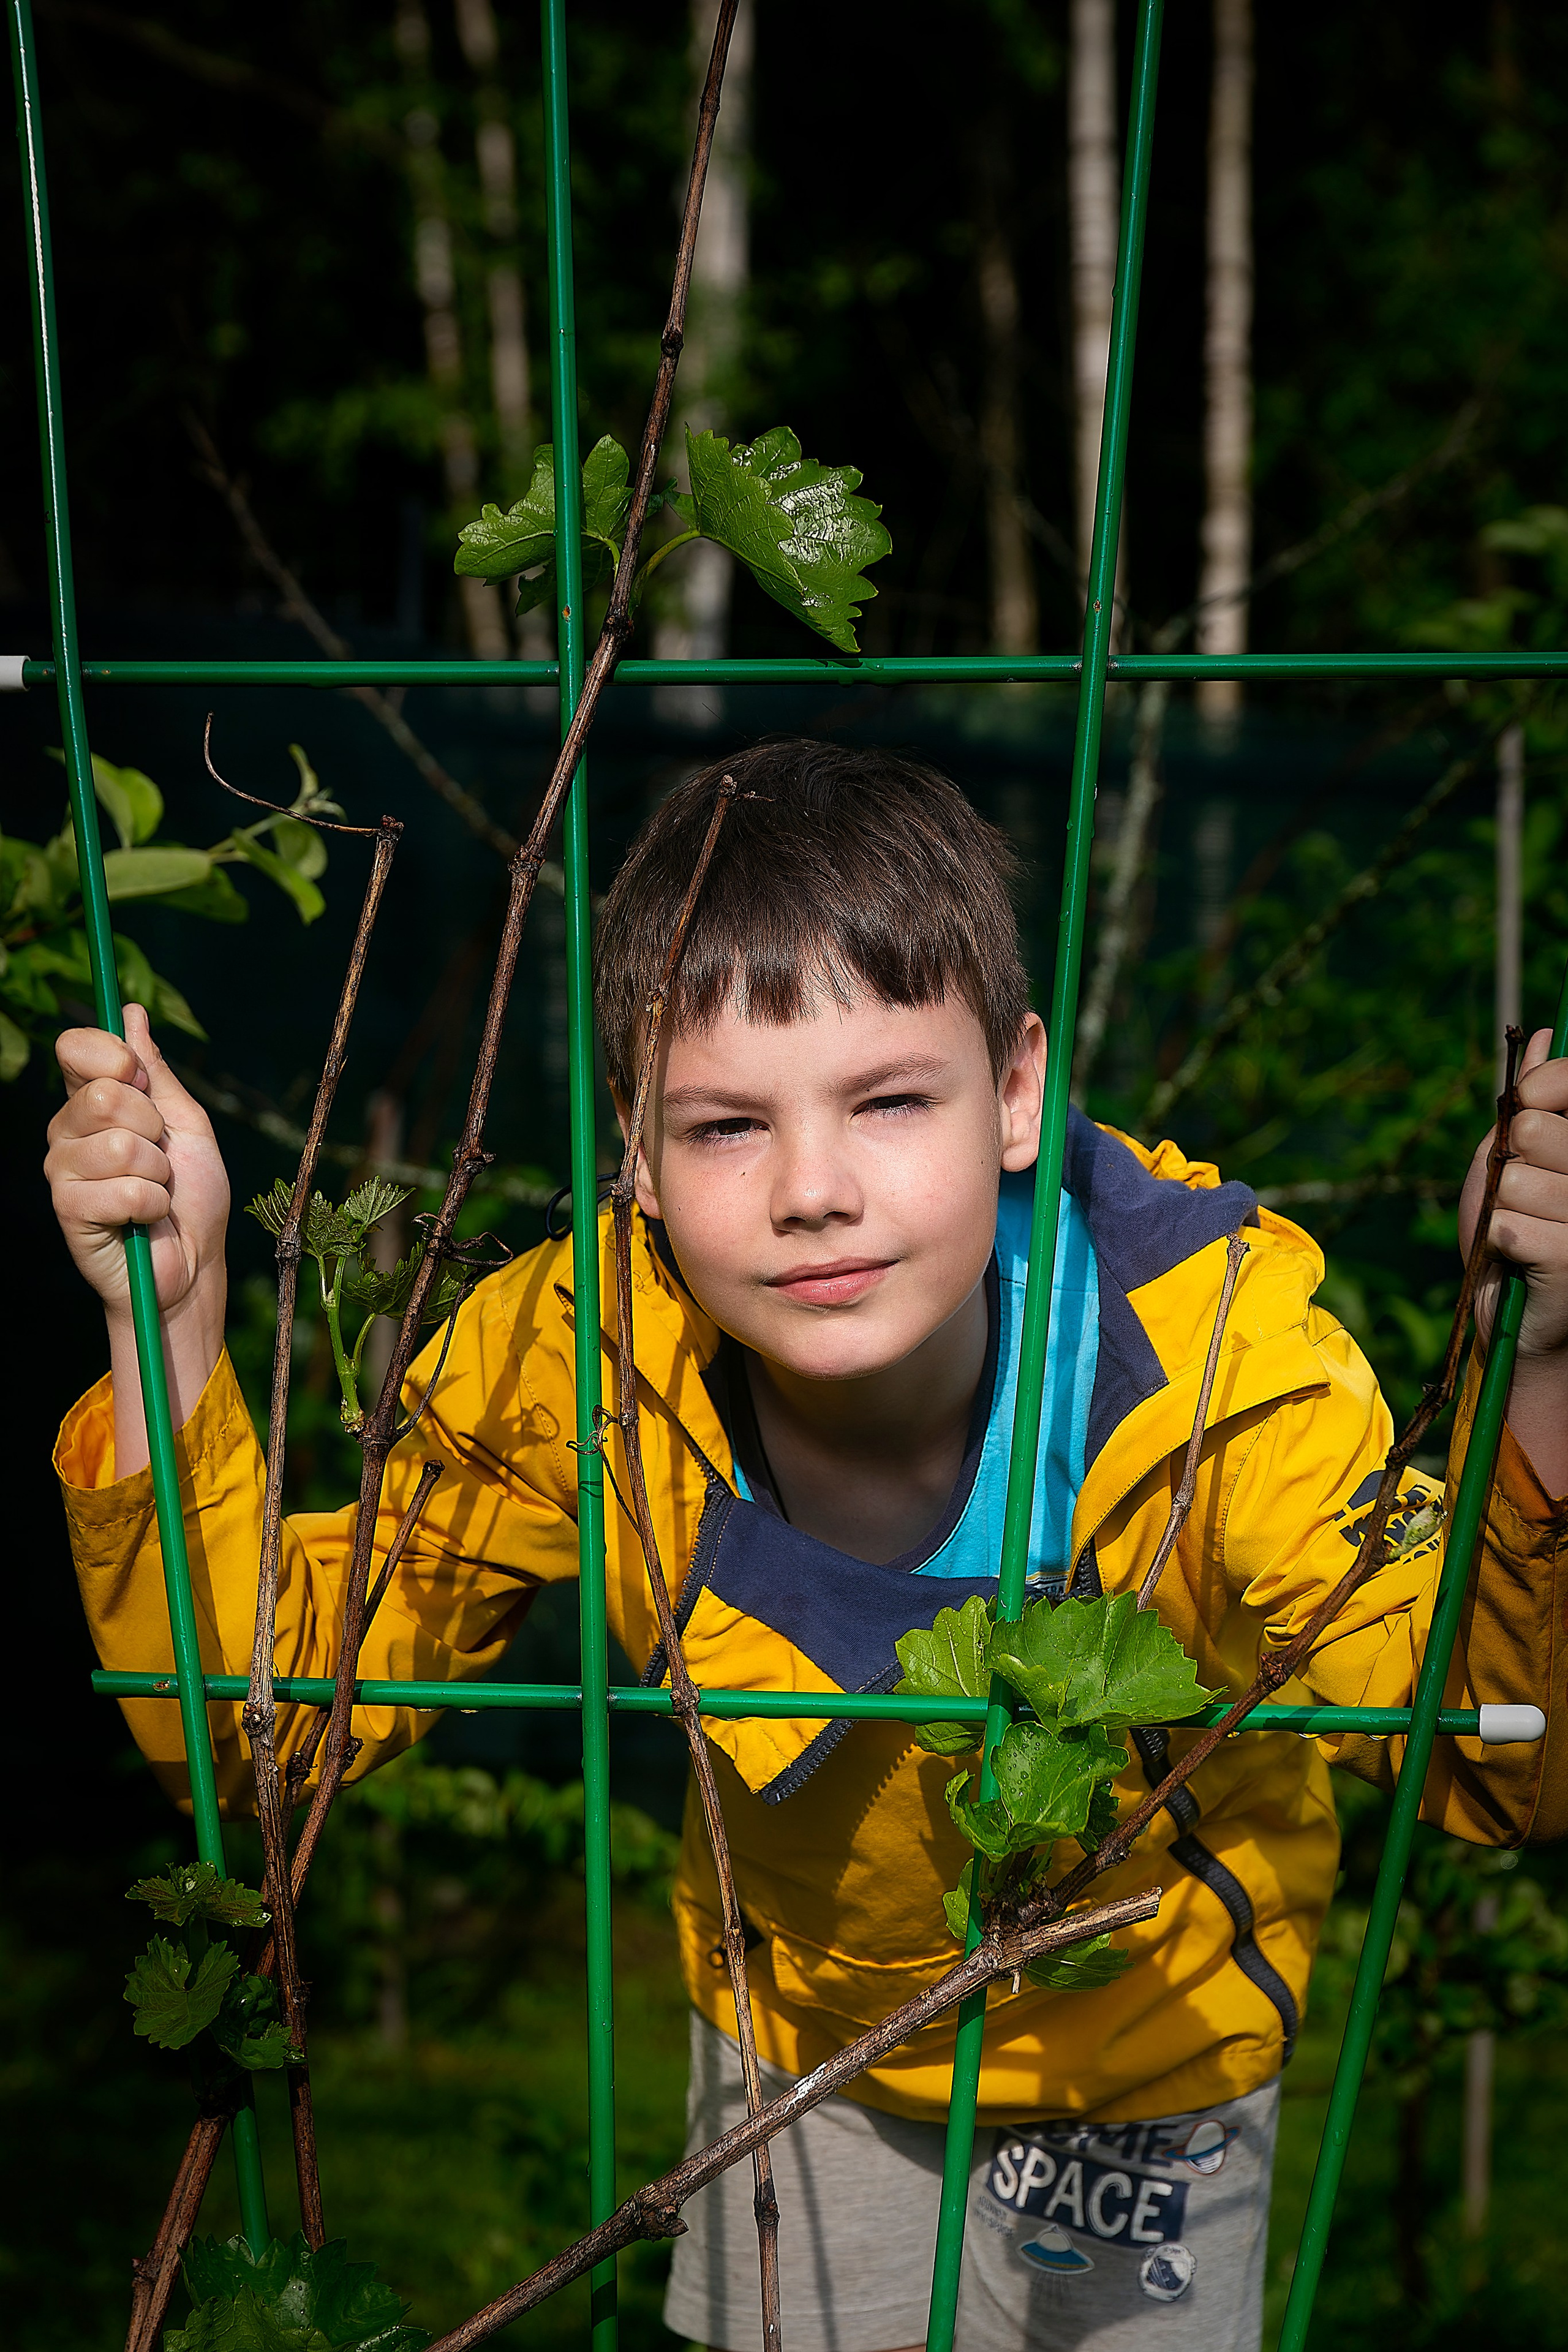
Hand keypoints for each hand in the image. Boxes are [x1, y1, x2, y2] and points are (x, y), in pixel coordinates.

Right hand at [46, 1004, 228, 1361]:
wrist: (195, 1263)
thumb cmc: (194, 1196)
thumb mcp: (187, 1123)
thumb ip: (157, 1071)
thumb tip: (131, 1012)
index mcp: (94, 1100)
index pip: (75, 1047)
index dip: (113, 1056)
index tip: (141, 1080)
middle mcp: (69, 1129)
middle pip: (103, 1095)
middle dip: (152, 1128)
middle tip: (160, 1157)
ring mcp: (63, 1169)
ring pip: (117, 1145)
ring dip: (156, 1174)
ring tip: (156, 1192)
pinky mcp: (67, 1209)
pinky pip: (121, 1190)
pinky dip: (150, 1206)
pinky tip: (143, 1219)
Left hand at [1459, 1029, 1567, 1358]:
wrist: (1521, 1322)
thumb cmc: (1520, 1236)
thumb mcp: (1515, 1159)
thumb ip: (1535, 1101)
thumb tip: (1547, 1036)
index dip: (1543, 1087)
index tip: (1527, 1104)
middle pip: (1538, 1130)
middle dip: (1513, 1163)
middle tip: (1525, 1198)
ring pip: (1517, 1181)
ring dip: (1505, 1209)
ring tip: (1525, 1233)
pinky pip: (1509, 1224)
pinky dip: (1501, 1242)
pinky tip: (1521, 1260)